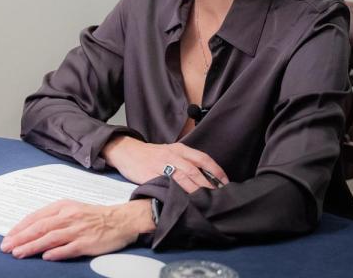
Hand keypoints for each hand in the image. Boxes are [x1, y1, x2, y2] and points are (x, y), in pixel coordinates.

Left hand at [0, 199, 152, 260]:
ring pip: (50, 238)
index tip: (8, 237)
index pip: (35, 217)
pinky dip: (57, 252)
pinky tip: (46, 257)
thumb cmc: (92, 215)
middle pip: (39, 228)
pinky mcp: (88, 242)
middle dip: (20, 238)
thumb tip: (31, 229)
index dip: (20, 228)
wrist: (120, 219)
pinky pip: (69, 248)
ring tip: (19, 253)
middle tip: (7, 247)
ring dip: (32, 246)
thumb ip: (51, 218)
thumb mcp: (70, 209)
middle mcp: (68, 217)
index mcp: (61, 207)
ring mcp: (78, 230)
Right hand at [102, 135, 227, 191]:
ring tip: (205, 203)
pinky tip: (183, 202)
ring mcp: (160, 166)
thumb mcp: (171, 151)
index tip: (226, 184)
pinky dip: (176, 194)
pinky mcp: (149, 176)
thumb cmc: (152, 154)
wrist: (127, 151)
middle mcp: (172, 156)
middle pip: (195, 172)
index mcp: (180, 149)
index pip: (203, 159)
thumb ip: (187, 162)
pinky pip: (166, 186)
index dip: (216, 172)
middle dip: (208, 186)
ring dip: (195, 192)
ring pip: (182, 179)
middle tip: (218, 199)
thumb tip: (208, 179)